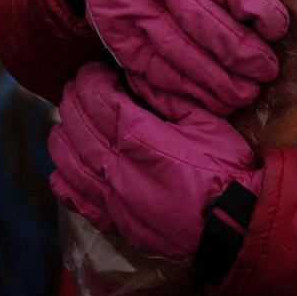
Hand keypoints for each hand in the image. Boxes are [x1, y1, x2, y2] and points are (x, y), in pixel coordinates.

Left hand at [49, 62, 260, 262]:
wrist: (236, 224)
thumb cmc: (226, 168)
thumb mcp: (205, 120)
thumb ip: (168, 97)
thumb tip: (141, 77)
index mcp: (141, 138)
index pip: (100, 100)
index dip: (91, 80)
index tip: (93, 70)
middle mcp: (120, 168)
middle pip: (79, 127)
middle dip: (74, 101)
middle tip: (76, 88)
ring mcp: (115, 199)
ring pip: (70, 163)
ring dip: (63, 137)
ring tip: (64, 123)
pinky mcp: (118, 223)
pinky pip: (79, 202)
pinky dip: (64, 183)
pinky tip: (60, 171)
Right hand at [83, 0, 286, 120]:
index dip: (258, 8)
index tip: (279, 27)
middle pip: (210, 25)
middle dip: (246, 54)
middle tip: (269, 69)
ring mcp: (136, 16)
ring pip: (187, 56)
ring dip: (222, 81)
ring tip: (247, 91)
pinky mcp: (122, 44)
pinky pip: (159, 76)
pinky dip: (188, 94)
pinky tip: (212, 102)